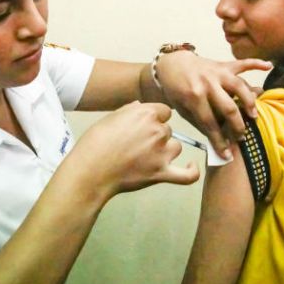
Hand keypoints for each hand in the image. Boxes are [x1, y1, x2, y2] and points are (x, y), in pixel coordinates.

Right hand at [70, 101, 199, 199]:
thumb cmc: (96, 143)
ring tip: (146, 157)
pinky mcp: (162, 174)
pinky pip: (187, 175)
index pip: (163, 111)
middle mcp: (157, 130)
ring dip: (166, 151)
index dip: (154, 118)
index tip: (143, 126)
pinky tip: (192, 166)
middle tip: (137, 145)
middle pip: (168, 129)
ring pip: (176, 147)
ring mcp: (162, 153)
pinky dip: (192, 171)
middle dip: (156, 135)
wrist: (91, 170)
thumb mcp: (111, 117)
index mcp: (146, 114)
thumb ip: (131, 111)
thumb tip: (141, 108)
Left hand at [155, 51, 271, 158]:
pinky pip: (242, 64)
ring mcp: (217, 73)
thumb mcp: (182, 109)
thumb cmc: (177, 90)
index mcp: (193, 97)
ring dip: (249, 101)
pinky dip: (256, 63)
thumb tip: (217, 140)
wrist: (172, 64)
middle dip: (237, 126)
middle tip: (241, 137)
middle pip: (228, 107)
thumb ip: (200, 122)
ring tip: (254, 115)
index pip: (210, 123)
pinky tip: (269, 66)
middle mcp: (207, 84)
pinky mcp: (224, 65)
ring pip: (239, 86)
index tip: (227, 154)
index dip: (219, 141)